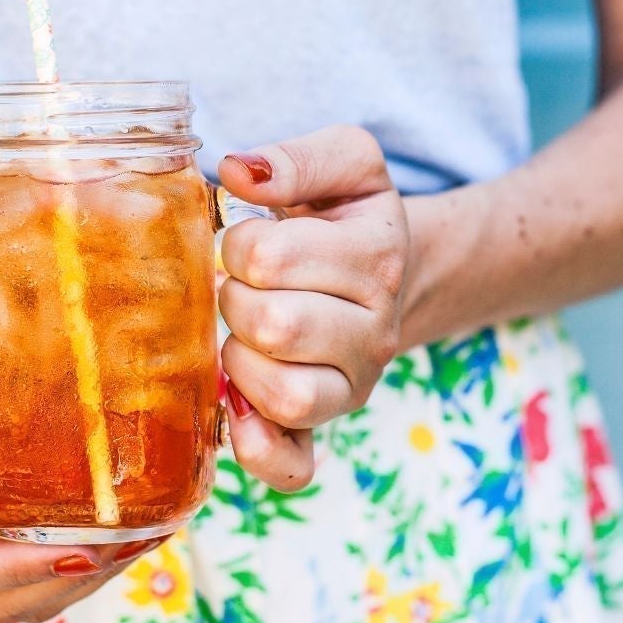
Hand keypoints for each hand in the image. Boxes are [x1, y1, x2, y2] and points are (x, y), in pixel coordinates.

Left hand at [217, 125, 410, 491]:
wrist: (388, 269)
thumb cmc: (349, 216)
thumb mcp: (346, 161)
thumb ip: (297, 157)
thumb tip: (238, 172)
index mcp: (377, 259)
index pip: (271, 257)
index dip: (238, 241)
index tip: (248, 237)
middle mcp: (375, 331)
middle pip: (274, 326)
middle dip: (234, 297)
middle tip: (239, 284)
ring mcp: (354, 386)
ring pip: (284, 396)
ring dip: (241, 360)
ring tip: (242, 331)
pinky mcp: (328, 424)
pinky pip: (294, 465)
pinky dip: (258, 448)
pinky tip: (237, 412)